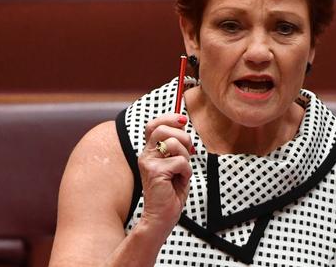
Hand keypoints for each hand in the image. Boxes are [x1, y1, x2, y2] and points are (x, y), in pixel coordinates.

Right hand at [138, 113, 193, 232]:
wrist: (162, 216)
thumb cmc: (171, 192)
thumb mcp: (176, 164)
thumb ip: (177, 147)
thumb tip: (183, 125)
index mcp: (150, 151)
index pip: (154, 125)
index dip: (169, 118)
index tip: (183, 121)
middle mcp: (146, 154)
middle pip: (162, 129)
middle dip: (182, 136)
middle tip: (189, 151)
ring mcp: (149, 163)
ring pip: (173, 143)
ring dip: (186, 157)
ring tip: (182, 171)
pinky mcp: (155, 172)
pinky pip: (180, 162)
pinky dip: (186, 171)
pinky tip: (180, 180)